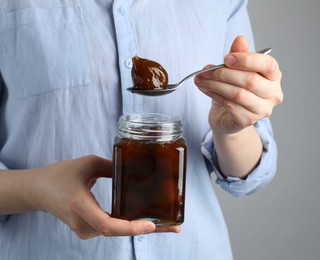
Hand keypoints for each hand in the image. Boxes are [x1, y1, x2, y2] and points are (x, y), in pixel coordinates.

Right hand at [32, 155, 179, 238]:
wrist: (39, 191)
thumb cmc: (62, 175)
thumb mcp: (88, 164)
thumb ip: (114, 167)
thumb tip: (139, 167)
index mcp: (80, 205)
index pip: (108, 224)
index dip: (131, 227)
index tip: (152, 225)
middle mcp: (83, 223)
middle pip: (119, 231)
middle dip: (149, 230)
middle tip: (174, 227)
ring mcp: (85, 230)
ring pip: (118, 231)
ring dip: (142, 228)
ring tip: (168, 224)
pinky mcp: (89, 230)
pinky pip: (114, 229)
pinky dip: (131, 225)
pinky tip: (148, 220)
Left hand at [194, 36, 282, 134]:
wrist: (228, 116)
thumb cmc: (235, 89)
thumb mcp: (236, 69)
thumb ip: (239, 54)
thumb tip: (240, 39)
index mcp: (274, 77)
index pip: (268, 65)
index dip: (246, 60)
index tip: (226, 58)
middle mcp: (273, 94)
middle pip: (250, 81)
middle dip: (224, 73)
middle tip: (206, 70)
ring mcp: (262, 110)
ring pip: (238, 94)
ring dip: (215, 84)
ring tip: (201, 79)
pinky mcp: (247, 121)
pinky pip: (229, 105)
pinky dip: (214, 95)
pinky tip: (205, 88)